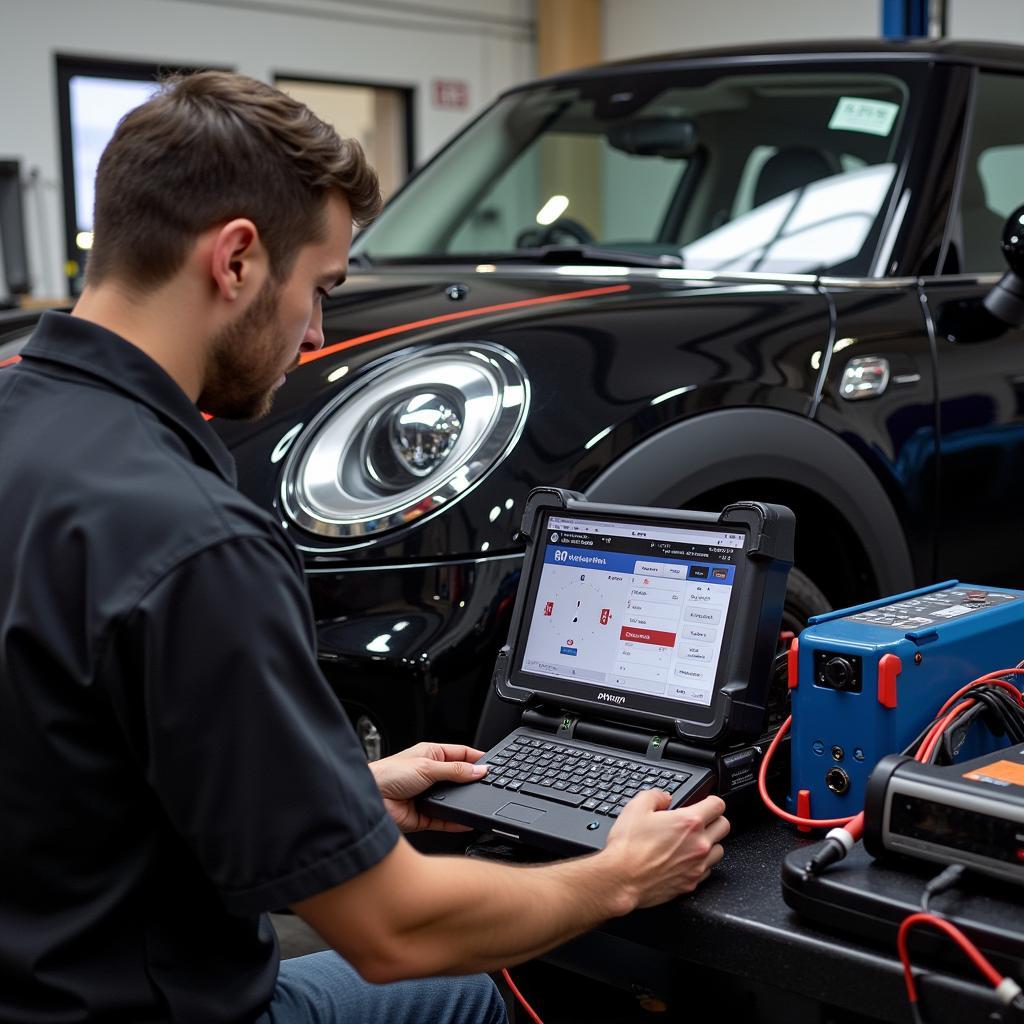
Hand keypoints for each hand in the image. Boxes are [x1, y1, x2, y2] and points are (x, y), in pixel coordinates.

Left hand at [368, 741, 486, 832]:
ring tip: (478, 802)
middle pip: (459, 778)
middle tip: (489, 785)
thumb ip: (455, 770)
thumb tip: (478, 770)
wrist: (370, 799)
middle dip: (472, 782)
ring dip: (463, 802)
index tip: (492, 765)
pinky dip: (457, 821)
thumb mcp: (427, 767)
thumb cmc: (388, 774)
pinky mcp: (424, 816)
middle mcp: (430, 775)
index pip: (461, 755)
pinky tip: (466, 821)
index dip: (476, 759)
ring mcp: (428, 796)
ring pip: (453, 800)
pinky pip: (445, 820)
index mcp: (431, 755)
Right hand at [604, 791, 729, 908]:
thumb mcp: (636, 807)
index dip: (710, 800)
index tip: (704, 802)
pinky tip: (685, 860)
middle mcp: (699, 844)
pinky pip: (707, 870)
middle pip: (724, 826)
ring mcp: (697, 866)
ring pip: (719, 849)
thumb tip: (665, 797)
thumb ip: (655, 795)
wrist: (621, 879)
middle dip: (714, 820)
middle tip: (699, 820)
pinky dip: (700, 864)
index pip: (718, 805)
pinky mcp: (691, 883)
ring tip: (692, 841)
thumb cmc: (628, 847)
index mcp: (689, 822)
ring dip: (710, 843)